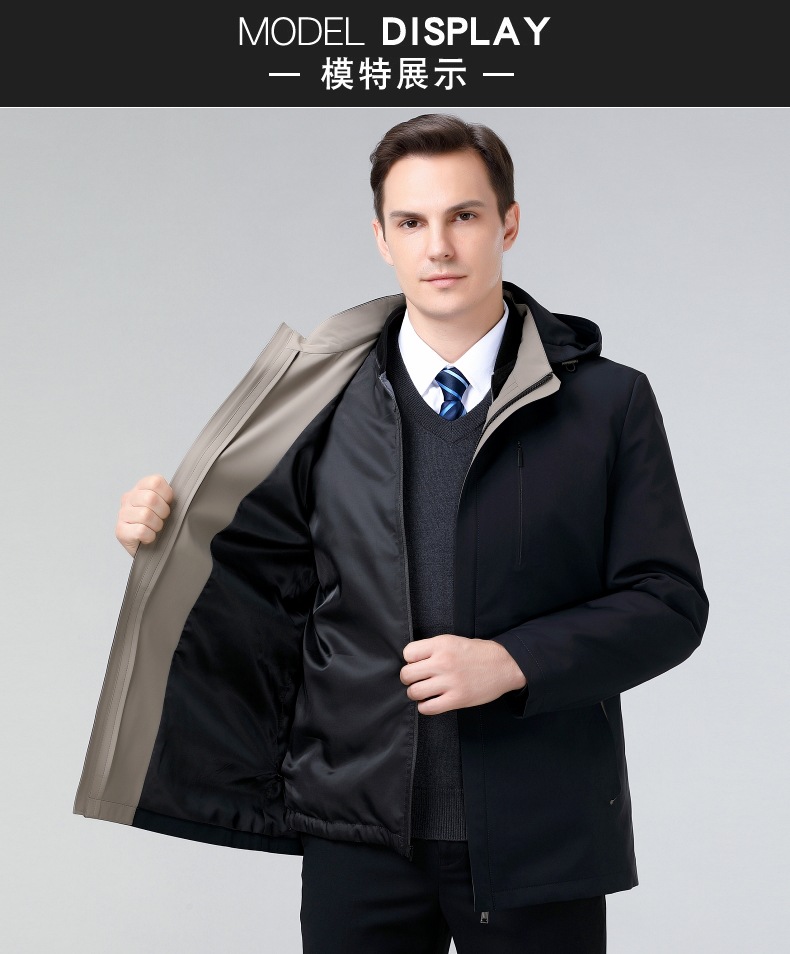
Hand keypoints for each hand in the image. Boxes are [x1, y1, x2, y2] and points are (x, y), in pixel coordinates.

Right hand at [115, 474, 173, 556]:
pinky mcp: (120, 531)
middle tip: (163, 519)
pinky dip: (150, 536)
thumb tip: (185, 493)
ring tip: (155, 529)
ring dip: (156, 525)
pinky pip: (140, 530)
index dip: (167, 495)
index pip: (155, 482)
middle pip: (150, 498)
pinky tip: (149, 537)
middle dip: (163, 512)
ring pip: (145, 515)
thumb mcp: (166, 505)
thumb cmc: (161, 524)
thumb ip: (170, 496)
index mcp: (141, 487)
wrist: (152, 549)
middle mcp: (128, 498)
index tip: (168, 504)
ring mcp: (123, 514)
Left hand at [400, 634, 526, 714]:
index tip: (417, 663)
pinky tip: (430, 701)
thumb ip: (432, 649)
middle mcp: (443, 662)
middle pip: (407, 674)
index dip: (410, 660)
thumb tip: (411, 662)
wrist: (504, 665)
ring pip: (414, 692)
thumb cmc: (477, 653)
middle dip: (409, 678)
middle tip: (417, 679)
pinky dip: (424, 707)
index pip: (408, 653)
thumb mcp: (452, 641)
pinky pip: (428, 708)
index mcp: (441, 644)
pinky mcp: (457, 699)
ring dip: (415, 693)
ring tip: (423, 691)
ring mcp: (450, 682)